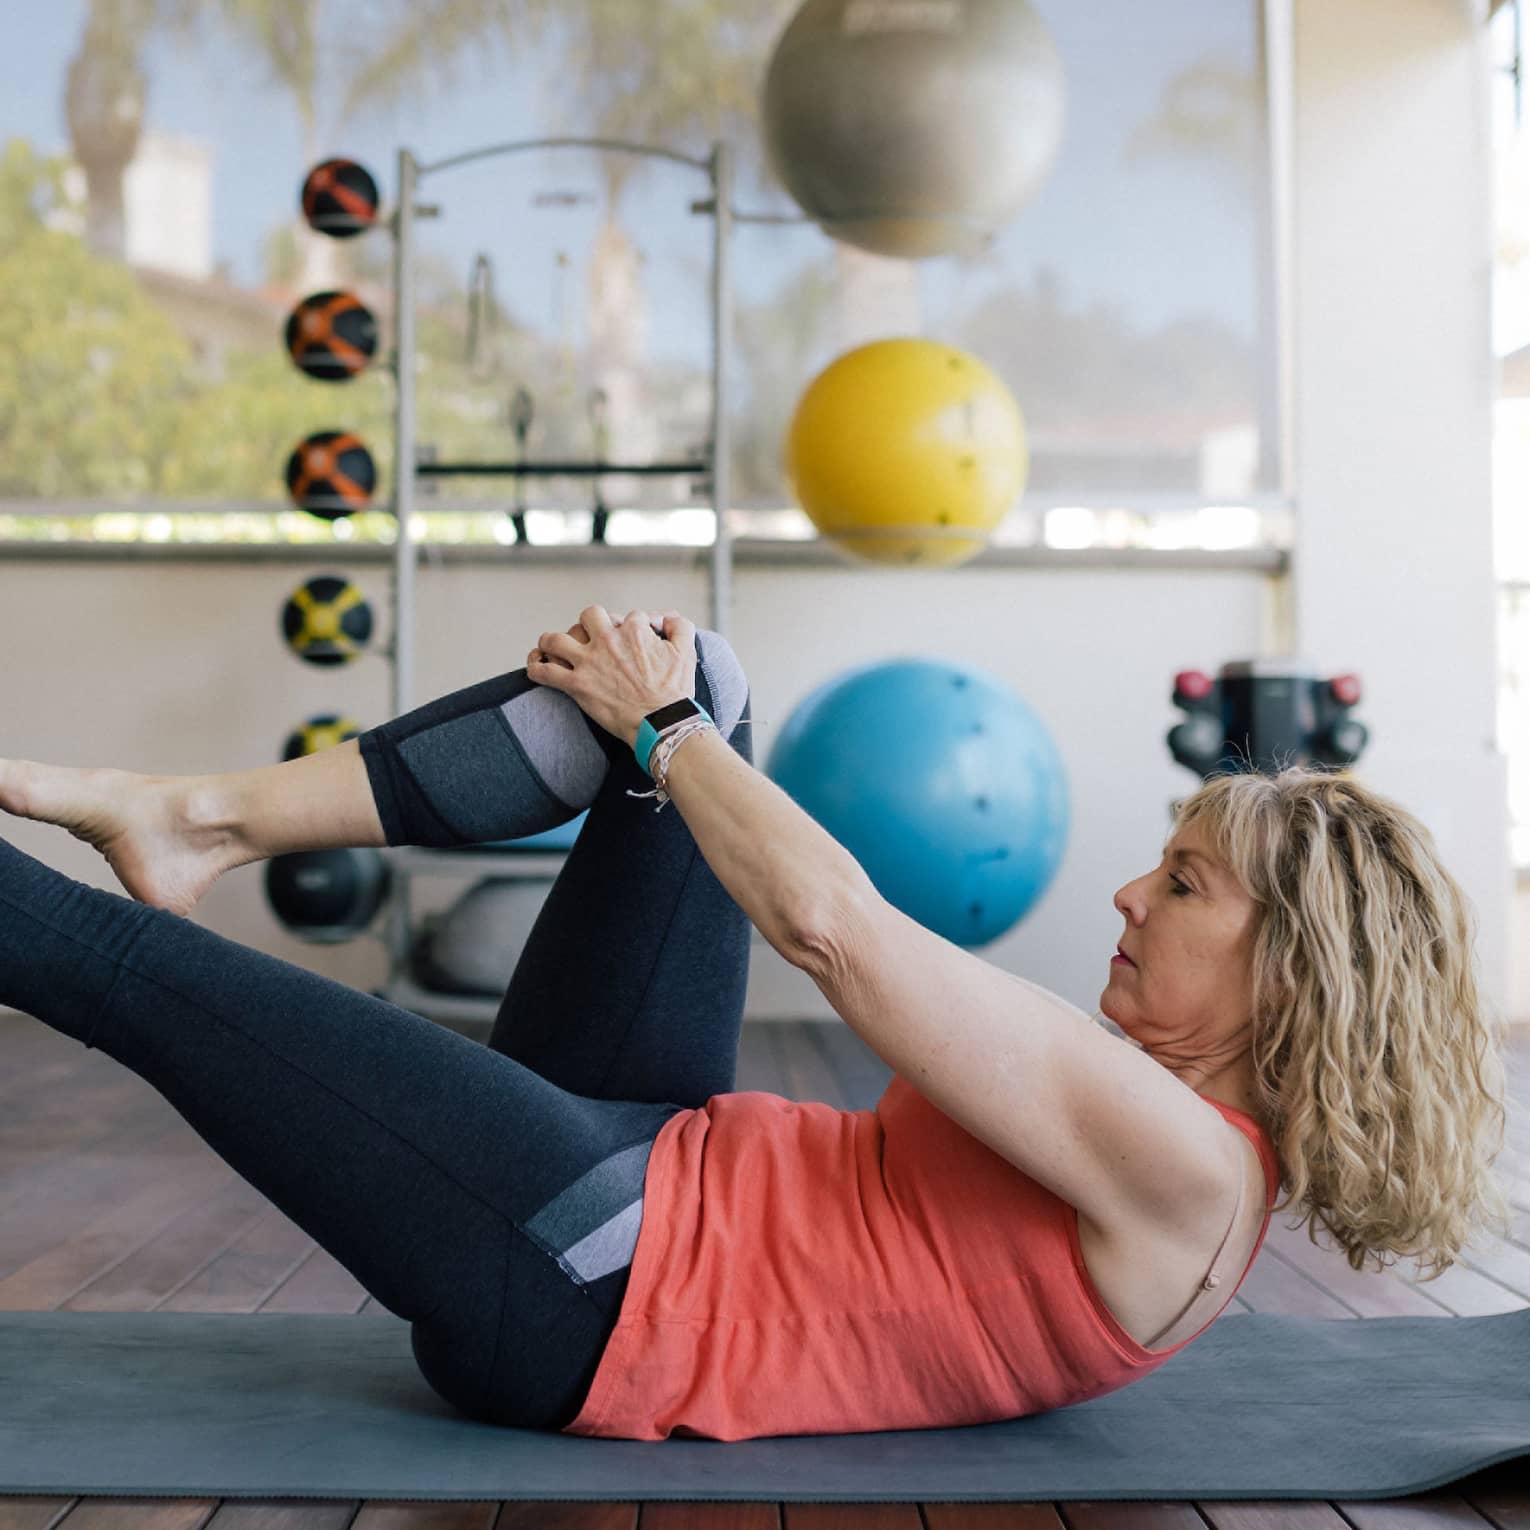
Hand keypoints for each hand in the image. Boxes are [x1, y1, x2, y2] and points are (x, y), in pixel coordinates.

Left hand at [527, 605, 697, 748]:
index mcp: (633, 629)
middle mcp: (607, 640)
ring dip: (552, 641)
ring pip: (556, 639)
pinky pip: (544, 671)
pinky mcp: (576, 685)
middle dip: (590, 624)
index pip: (627, 617)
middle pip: (589, 616)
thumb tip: (667, 617)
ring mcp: (588, 662)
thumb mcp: (686, 652)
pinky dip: (536, 666)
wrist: (662, 723)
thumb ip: (679, 627)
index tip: (631, 641)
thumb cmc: (675, 692)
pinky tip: (536, 665)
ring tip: (552, 647)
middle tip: (593, 639)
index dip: (629, 626)